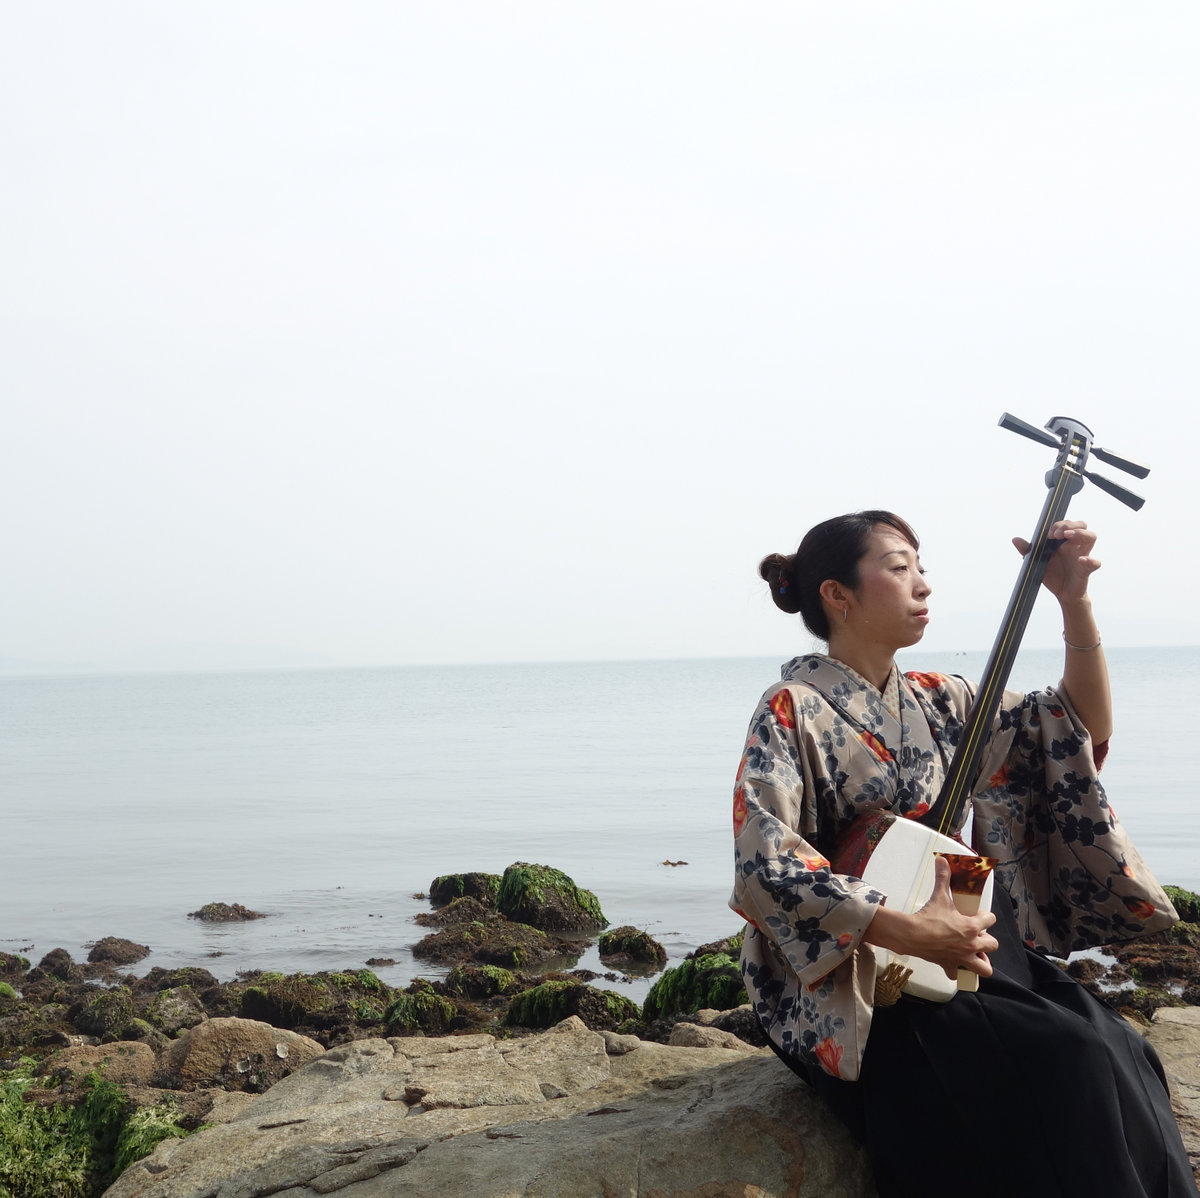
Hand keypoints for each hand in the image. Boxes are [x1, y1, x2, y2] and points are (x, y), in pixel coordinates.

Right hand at [911, 857, 999, 979]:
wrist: (912, 936)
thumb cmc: (928, 918)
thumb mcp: (938, 896)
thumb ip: (943, 878)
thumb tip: (942, 861)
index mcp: (972, 927)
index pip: (990, 920)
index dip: (985, 916)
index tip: (978, 914)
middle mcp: (971, 944)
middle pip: (993, 945)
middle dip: (987, 940)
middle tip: (976, 934)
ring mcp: (962, 957)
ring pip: (984, 968)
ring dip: (981, 961)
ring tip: (973, 954)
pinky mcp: (949, 965)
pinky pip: (957, 974)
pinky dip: (956, 970)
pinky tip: (952, 962)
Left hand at [1013, 520, 1100, 605]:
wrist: (1061, 593)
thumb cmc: (1052, 574)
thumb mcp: (1037, 562)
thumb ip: (1028, 550)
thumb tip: (1015, 539)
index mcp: (1064, 542)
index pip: (1068, 524)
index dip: (1059, 524)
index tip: (1049, 534)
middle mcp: (1075, 546)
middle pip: (1082, 525)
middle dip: (1070, 525)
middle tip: (1056, 534)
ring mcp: (1083, 555)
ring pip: (1091, 537)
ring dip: (1081, 533)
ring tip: (1067, 536)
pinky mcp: (1086, 570)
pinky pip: (1095, 563)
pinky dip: (1090, 560)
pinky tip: (1081, 560)